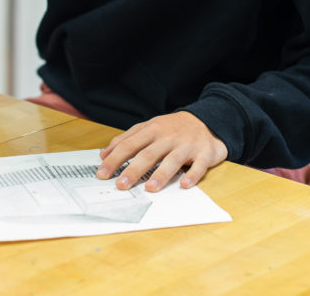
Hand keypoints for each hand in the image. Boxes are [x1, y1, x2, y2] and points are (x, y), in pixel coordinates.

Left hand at [97, 111, 227, 191]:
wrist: (207, 120)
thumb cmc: (173, 128)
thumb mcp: (149, 128)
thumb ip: (126, 139)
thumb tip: (104, 154)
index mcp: (152, 130)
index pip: (129, 145)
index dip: (115, 159)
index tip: (102, 173)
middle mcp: (168, 137)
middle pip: (148, 154)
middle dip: (133, 170)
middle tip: (121, 185)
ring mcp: (186, 145)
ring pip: (172, 160)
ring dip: (161, 174)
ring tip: (150, 188)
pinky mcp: (204, 154)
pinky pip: (199, 166)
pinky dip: (192, 175)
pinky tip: (184, 185)